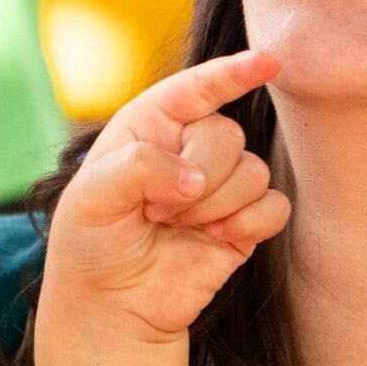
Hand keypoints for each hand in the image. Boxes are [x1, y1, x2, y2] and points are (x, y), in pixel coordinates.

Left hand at [41, 51, 288, 343]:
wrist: (112, 303)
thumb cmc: (93, 242)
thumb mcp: (91, 195)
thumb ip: (139, 169)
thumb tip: (195, 179)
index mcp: (152, 124)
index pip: (197, 87)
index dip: (232, 72)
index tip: (267, 62)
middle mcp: (191, 147)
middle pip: (228, 136)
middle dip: (197, 177)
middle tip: (156, 211)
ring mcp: (222, 185)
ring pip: (254, 171)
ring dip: (215, 206)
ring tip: (176, 228)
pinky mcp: (245, 222)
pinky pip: (275, 207)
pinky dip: (249, 224)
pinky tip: (216, 240)